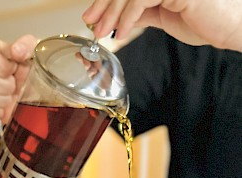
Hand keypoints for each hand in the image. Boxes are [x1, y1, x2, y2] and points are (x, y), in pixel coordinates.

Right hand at [0, 35, 37, 122]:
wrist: (22, 83)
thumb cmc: (22, 65)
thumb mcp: (29, 50)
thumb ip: (26, 45)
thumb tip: (18, 51)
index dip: (5, 69)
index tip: (14, 69)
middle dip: (7, 87)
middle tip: (13, 84)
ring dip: (3, 100)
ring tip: (8, 94)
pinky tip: (2, 105)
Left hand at [83, 0, 241, 50]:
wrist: (228, 27)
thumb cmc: (204, 20)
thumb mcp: (164, 15)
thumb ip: (144, 12)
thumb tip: (121, 18)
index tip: (92, 16)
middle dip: (104, 4)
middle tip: (90, 22)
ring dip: (112, 13)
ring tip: (102, 32)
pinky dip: (127, 18)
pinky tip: (122, 32)